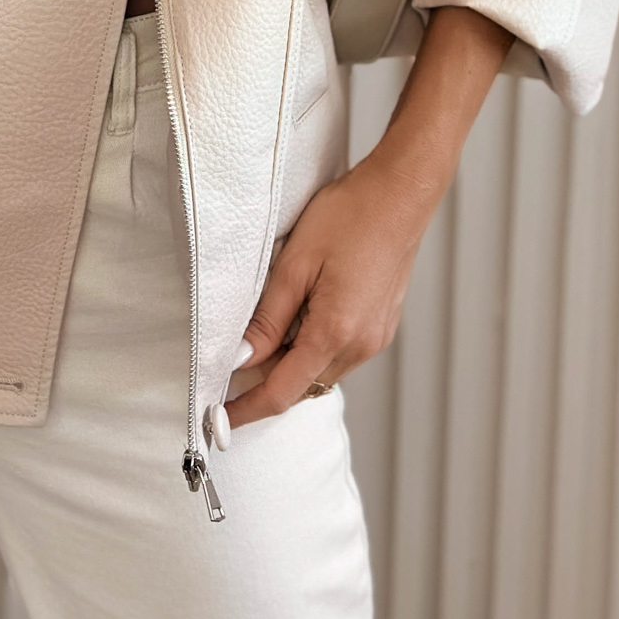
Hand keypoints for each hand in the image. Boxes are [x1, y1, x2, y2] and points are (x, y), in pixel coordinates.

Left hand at [224, 151, 432, 427]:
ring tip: (261, 331)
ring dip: (289, 364)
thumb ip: (268, 317)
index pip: (281, 393)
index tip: (217, 422)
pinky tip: (296, 318)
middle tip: (226, 369)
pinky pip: (337, 354)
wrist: (400, 195)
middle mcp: (360, 346)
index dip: (246, 411)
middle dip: (264, 384)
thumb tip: (240, 357)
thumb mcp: (295, 263)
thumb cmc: (349, 217)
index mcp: (335, 333)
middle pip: (301, 386)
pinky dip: (310, 349)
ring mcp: (375, 339)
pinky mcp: (380, 328)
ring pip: (320, 372)